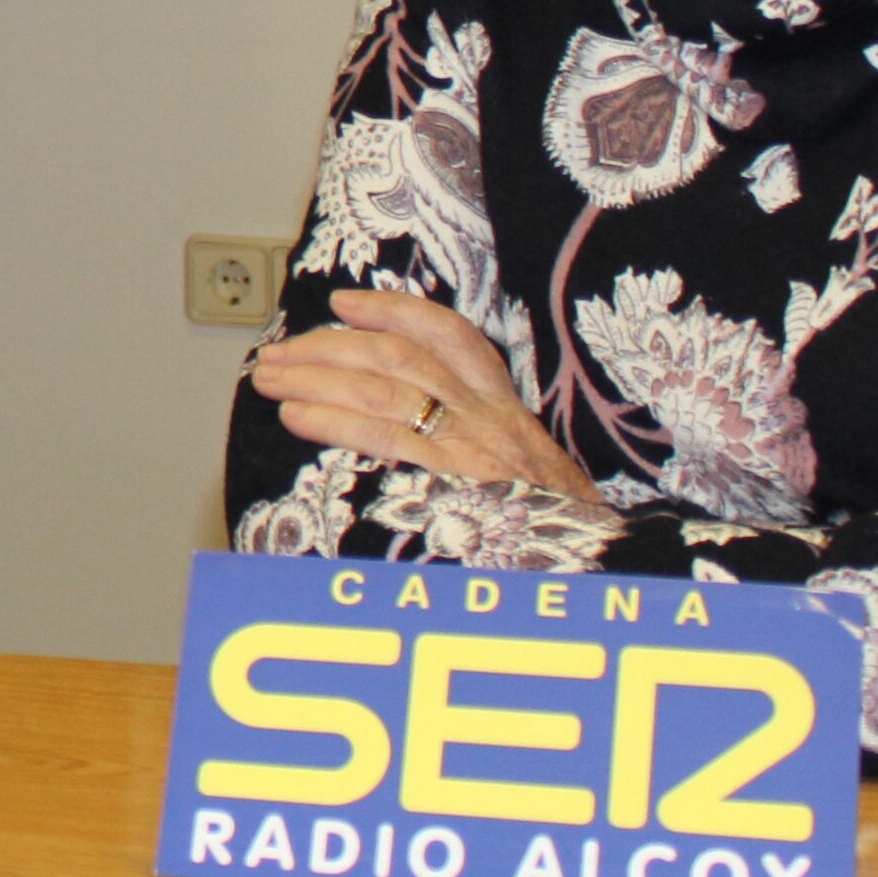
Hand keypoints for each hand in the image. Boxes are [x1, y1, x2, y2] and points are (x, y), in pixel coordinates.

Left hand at [247, 286, 601, 505]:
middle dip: (330, 347)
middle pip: (400, 357)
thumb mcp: (533, 483)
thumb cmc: (561, 537)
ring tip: (270, 378)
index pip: (453, 339)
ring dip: (317, 376)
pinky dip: (334, 418)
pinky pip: (386, 436)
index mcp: (508, 415)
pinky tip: (297, 414)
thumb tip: (415, 445)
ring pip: (384, 387)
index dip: (395, 312)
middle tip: (277, 352)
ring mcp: (477, 447)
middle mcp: (492, 420)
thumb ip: (482, 455)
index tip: (345, 303)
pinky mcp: (460, 480)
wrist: (606, 573)